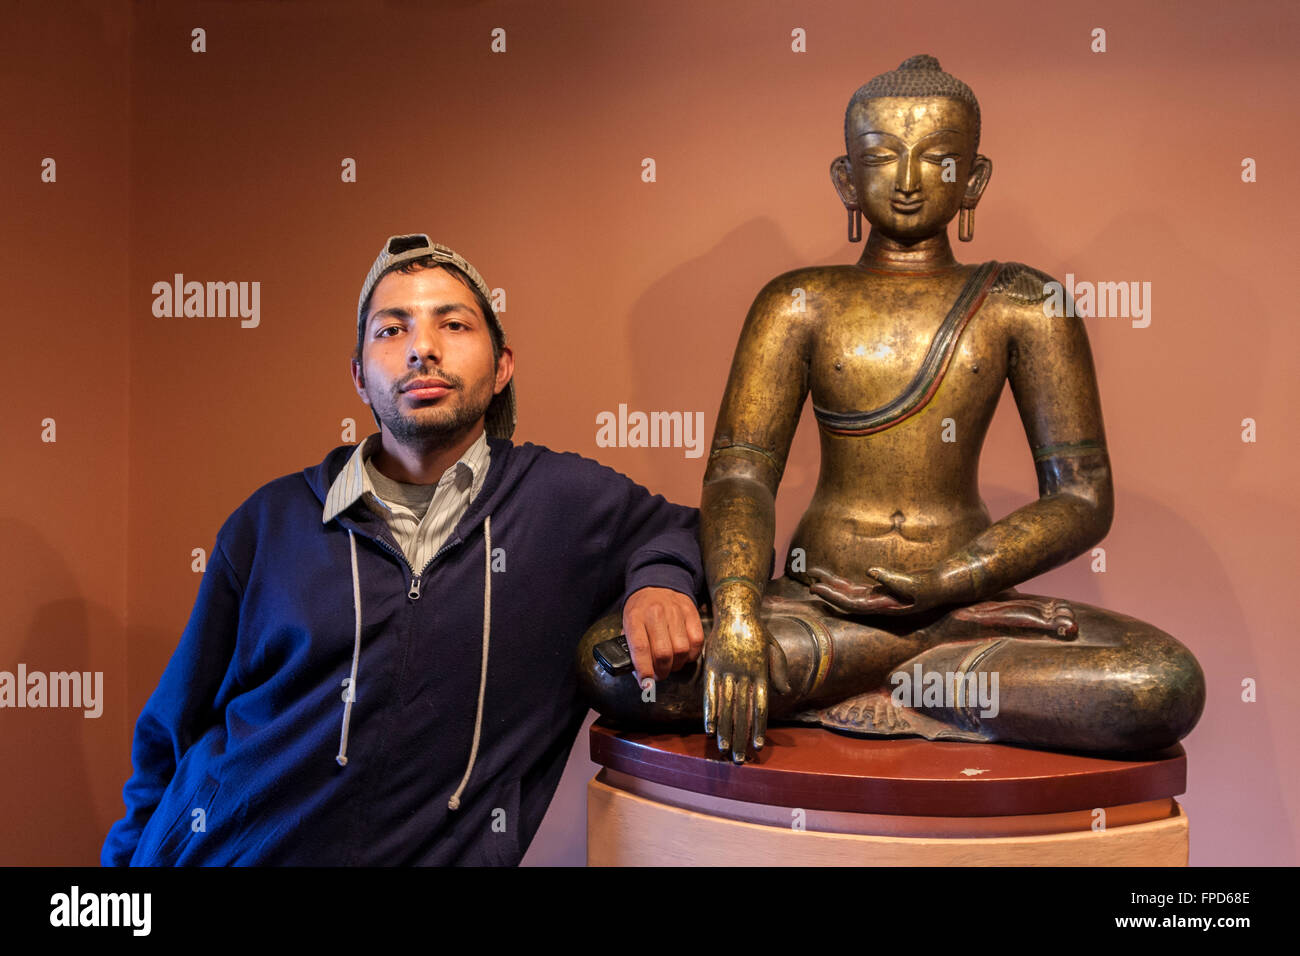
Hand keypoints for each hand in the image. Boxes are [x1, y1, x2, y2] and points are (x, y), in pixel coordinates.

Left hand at [622, 586, 705, 682]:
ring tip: (670, 665)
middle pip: (663, 653)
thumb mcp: (628, 623)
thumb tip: (639, 673)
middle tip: (658, 675)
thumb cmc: (641, 608)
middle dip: (661, 672)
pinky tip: (683, 655)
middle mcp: (656, 614)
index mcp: (635, 617)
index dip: (644, 671)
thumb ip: (631, 646)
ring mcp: (675, 612)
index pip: (640, 648)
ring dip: (676, 665)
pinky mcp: (691, 613)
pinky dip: (691, 655)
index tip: (646, 684)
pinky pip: (696, 642)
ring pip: (681, 650)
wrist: (658, 583)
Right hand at [703, 609, 790, 763]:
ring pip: (725, 707)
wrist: (736, 611)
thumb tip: (783, 691)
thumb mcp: (773, 648)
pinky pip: (709, 694)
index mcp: (760, 673)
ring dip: (725, 730)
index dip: (758, 727)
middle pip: (742, 712)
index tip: (757, 745)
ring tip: (724, 748)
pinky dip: (710, 712)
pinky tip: (709, 728)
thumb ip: (778, 670)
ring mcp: (726, 672)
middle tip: (739, 758)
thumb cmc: (757, 632)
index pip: (760, 706)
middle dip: (740, 737)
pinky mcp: (711, 668)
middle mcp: (743, 675)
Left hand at [808, 565, 963, 615]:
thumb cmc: (933, 587)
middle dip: (828, 593)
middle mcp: (877, 605)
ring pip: (848, 593)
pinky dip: (841, 582)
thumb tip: (870, 571)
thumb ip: (893, 579)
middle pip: (847, 600)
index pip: (854, 605)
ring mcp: (877, 598)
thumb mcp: (916, 584)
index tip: (818, 589)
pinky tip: (829, 577)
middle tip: (809, 584)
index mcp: (884, 607)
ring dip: (831, 586)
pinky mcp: (879, 591)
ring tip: (813, 576)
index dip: (834, 598)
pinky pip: (855, 588)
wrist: (945, 586)